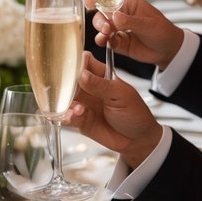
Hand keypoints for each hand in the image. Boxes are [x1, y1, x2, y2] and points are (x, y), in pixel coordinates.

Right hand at [65, 52, 162, 167]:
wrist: (137, 140)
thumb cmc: (135, 113)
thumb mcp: (121, 95)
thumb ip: (101, 85)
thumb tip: (82, 74)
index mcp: (101, 76)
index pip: (85, 62)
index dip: (76, 61)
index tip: (69, 65)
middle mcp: (90, 89)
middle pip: (69, 79)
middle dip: (64, 83)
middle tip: (67, 89)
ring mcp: (84, 104)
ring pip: (65, 98)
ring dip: (65, 101)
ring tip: (78, 108)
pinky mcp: (80, 120)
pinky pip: (67, 116)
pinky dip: (66, 116)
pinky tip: (72, 117)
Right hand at [90, 0, 183, 68]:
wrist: (168, 50)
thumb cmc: (162, 31)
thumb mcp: (148, 25)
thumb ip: (130, 21)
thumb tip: (114, 17)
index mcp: (128, 1)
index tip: (90, 4)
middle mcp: (120, 12)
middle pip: (101, 13)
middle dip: (100, 20)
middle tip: (106, 28)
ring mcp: (117, 27)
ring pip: (101, 26)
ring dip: (101, 31)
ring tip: (106, 36)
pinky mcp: (117, 40)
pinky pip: (105, 39)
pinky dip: (104, 41)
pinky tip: (107, 43)